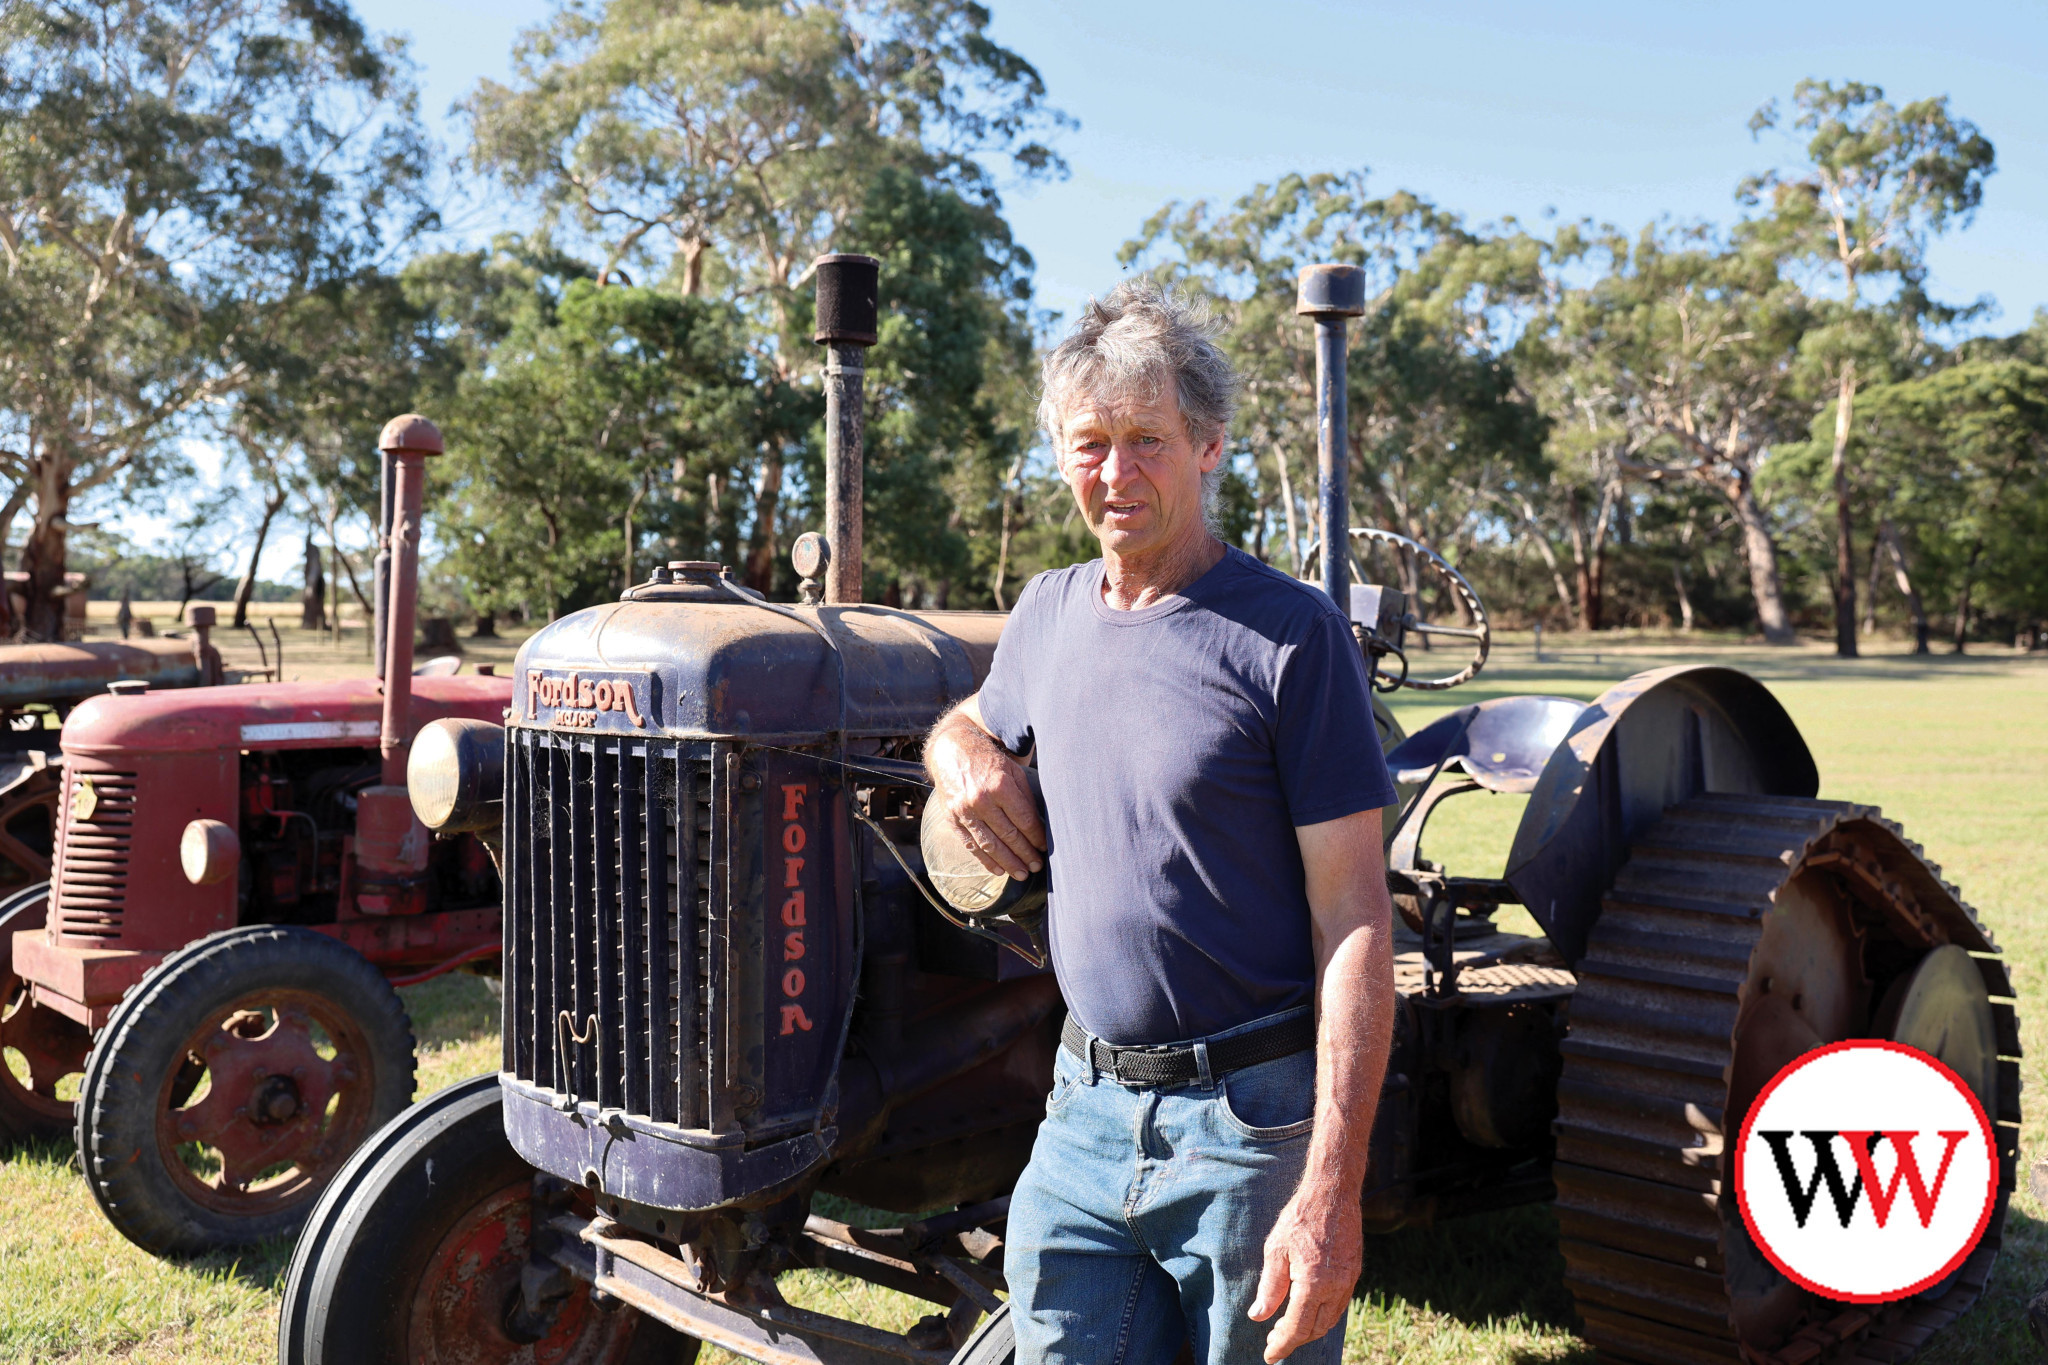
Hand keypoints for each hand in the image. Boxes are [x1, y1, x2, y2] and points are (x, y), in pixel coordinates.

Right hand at [925, 704, 1045, 879]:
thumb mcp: (1012, 772)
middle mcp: (981, 800)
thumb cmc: (988, 760)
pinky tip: (998, 870)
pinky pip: (970, 845)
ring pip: (989, 845)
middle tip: (1036, 867)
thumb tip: (1038, 827)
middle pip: (1008, 835)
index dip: (1036, 837)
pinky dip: (984, 860)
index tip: (1045, 848)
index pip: (1024, 820)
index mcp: (1000, 786)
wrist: (952, 750)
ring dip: (1007, 863)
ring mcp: (964, 811)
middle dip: (1024, 854)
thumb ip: (1025, 798)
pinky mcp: (952, 818)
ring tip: (1021, 874)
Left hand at [1249, 1178, 1360, 1361]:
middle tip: (1274, 1341)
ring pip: (1329, 1320)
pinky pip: (1339, 1305)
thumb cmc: (1300, 1218)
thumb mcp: (1275, 1250)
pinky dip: (1323, 1315)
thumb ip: (1269, 1287)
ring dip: (1310, 1329)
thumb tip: (1259, 1316)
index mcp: (1313, 1284)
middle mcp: (1335, 1287)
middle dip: (1294, 1340)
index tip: (1269, 1356)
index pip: (1297, 1328)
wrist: (1333, 1193)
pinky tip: (1308, 1309)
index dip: (1282, 1344)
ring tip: (1288, 1328)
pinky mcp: (1354, 1272)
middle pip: (1315, 1329)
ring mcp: (1348, 1281)